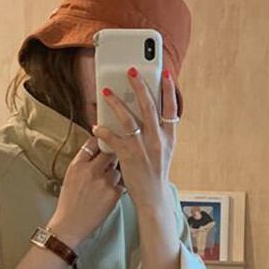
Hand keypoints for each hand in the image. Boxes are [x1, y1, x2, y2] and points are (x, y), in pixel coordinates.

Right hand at [47, 135, 123, 247]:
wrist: (70, 223)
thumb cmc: (69, 202)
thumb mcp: (70, 177)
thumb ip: (82, 163)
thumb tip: (95, 153)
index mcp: (78, 165)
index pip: (93, 144)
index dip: (100, 144)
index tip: (104, 145)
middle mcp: (91, 170)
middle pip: (109, 153)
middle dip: (111, 157)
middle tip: (111, 164)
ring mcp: (103, 182)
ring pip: (117, 170)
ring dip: (115, 175)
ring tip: (106, 185)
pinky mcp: (113, 194)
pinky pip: (121, 184)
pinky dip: (118, 188)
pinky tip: (109, 194)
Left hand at [92, 66, 178, 210]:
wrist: (153, 198)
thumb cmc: (156, 173)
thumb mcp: (164, 151)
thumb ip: (159, 132)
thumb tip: (149, 110)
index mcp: (169, 138)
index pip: (171, 109)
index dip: (168, 90)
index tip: (164, 73)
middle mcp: (158, 140)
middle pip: (149, 107)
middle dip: (140, 86)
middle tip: (131, 69)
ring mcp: (143, 148)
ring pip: (129, 119)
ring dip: (116, 102)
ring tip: (106, 90)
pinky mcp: (129, 157)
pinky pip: (114, 138)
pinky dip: (104, 130)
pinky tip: (96, 125)